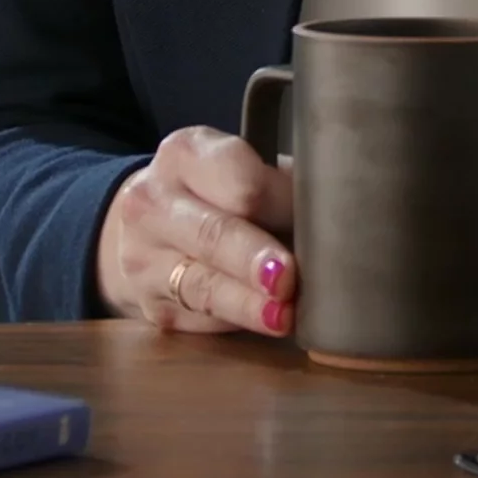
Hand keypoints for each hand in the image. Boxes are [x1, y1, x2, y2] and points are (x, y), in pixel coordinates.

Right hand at [96, 125, 297, 336]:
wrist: (149, 220)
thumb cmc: (215, 191)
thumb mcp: (240, 168)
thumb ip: (280, 187)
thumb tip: (335, 220)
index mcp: (185, 153)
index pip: (239, 180)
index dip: (282, 204)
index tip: (316, 221)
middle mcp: (152, 202)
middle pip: (213, 233)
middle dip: (254, 258)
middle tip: (288, 277)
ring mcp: (142, 257)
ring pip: (202, 285)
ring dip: (247, 304)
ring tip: (282, 315)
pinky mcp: (150, 305)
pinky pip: (197, 318)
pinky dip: (236, 323)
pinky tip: (264, 323)